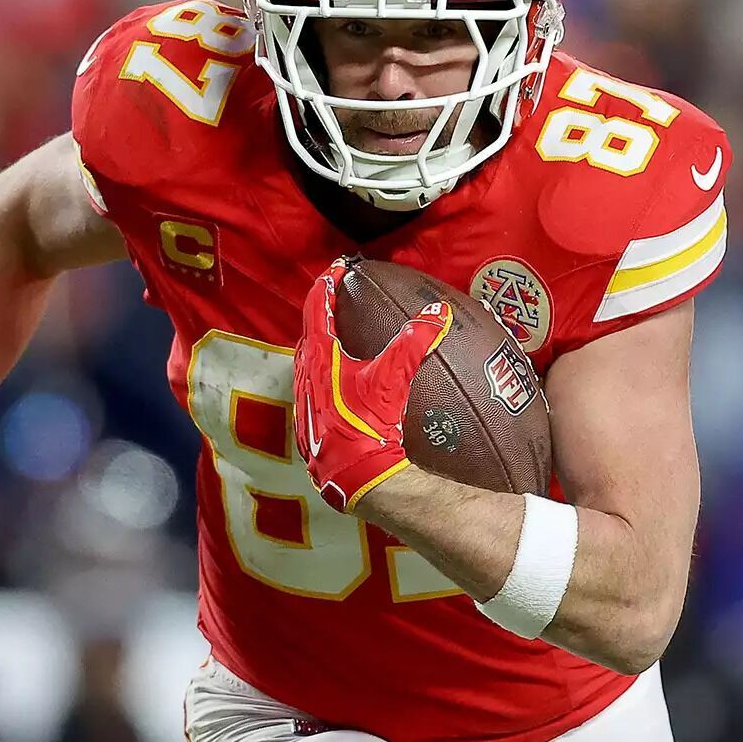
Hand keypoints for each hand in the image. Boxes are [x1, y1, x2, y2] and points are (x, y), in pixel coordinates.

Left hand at [293, 258, 451, 512]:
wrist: (353, 474)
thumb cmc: (367, 423)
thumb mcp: (393, 378)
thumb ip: (416, 341)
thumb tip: (440, 311)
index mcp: (319, 356)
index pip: (317, 307)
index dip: (328, 283)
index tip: (338, 267)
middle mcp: (304, 373)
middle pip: (308, 331)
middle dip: (321, 312)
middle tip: (337, 298)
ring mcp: (303, 398)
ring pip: (306, 359)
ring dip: (319, 342)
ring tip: (337, 334)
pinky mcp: (308, 420)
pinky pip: (310, 382)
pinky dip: (321, 370)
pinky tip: (337, 380)